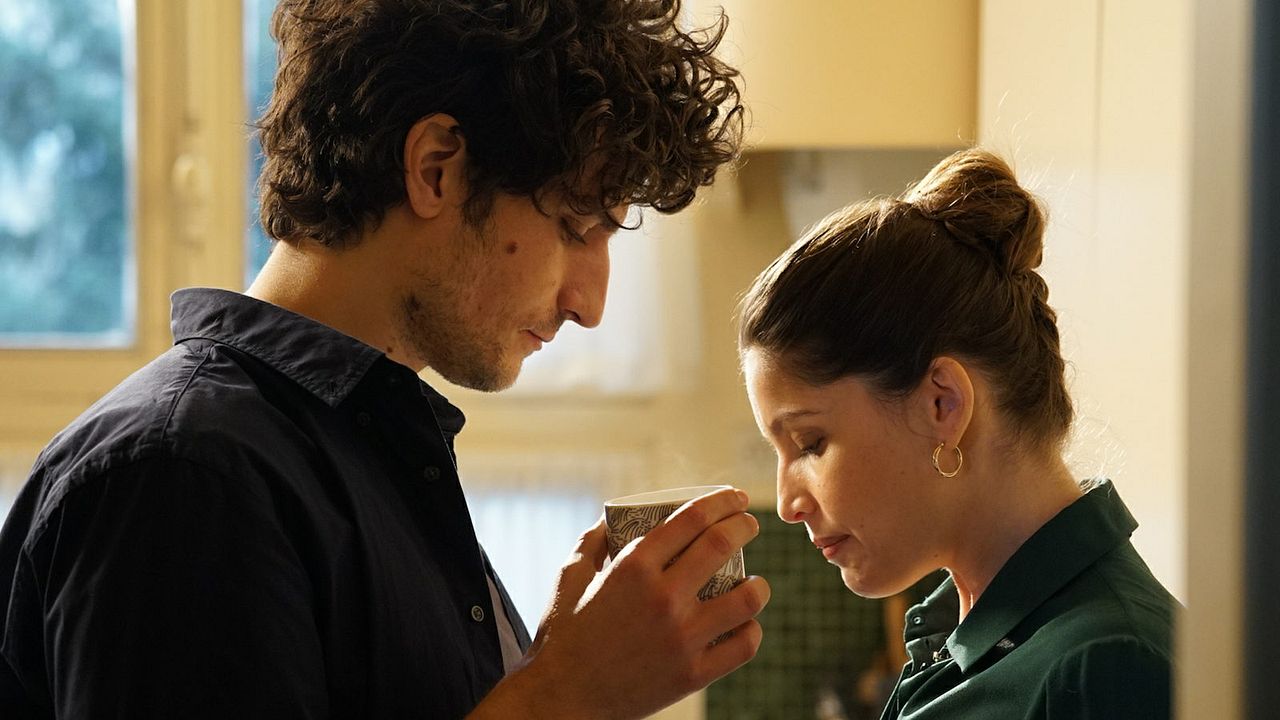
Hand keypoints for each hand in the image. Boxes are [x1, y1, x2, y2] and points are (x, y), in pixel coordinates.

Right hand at [470, 487, 769, 719]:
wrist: (562, 699)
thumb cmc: (563, 636)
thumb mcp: (569, 577)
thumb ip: (593, 541)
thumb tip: (615, 517)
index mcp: (633, 567)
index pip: (693, 518)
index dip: (722, 500)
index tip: (734, 498)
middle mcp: (663, 597)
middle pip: (722, 544)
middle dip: (744, 525)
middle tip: (749, 524)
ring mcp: (682, 637)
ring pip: (746, 598)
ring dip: (758, 584)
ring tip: (755, 583)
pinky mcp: (693, 674)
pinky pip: (743, 646)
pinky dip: (751, 630)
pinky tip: (744, 624)